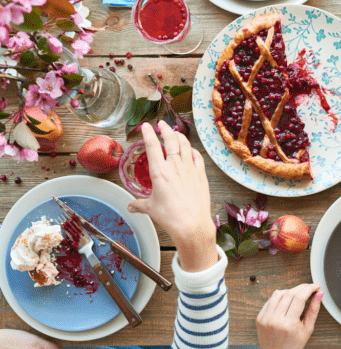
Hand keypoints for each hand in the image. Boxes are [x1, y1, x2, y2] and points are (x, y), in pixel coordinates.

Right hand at [127, 121, 217, 271]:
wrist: (192, 224)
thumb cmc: (170, 217)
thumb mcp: (150, 209)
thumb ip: (139, 204)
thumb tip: (130, 206)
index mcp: (159, 171)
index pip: (152, 145)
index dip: (148, 133)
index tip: (146, 125)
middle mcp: (175, 166)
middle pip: (171, 140)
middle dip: (166, 129)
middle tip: (162, 124)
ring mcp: (190, 169)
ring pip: (185, 146)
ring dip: (180, 137)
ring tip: (176, 133)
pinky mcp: (201, 175)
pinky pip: (197, 157)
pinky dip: (193, 151)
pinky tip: (191, 150)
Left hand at [249, 283, 322, 348]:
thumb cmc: (293, 346)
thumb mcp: (307, 330)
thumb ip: (314, 310)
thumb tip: (319, 294)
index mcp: (289, 325)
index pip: (300, 299)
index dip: (309, 289)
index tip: (315, 286)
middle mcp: (276, 320)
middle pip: (289, 294)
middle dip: (301, 288)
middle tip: (309, 288)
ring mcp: (265, 319)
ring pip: (278, 294)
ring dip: (290, 290)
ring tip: (298, 293)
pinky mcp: (259, 318)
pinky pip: (270, 301)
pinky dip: (279, 297)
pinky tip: (286, 300)